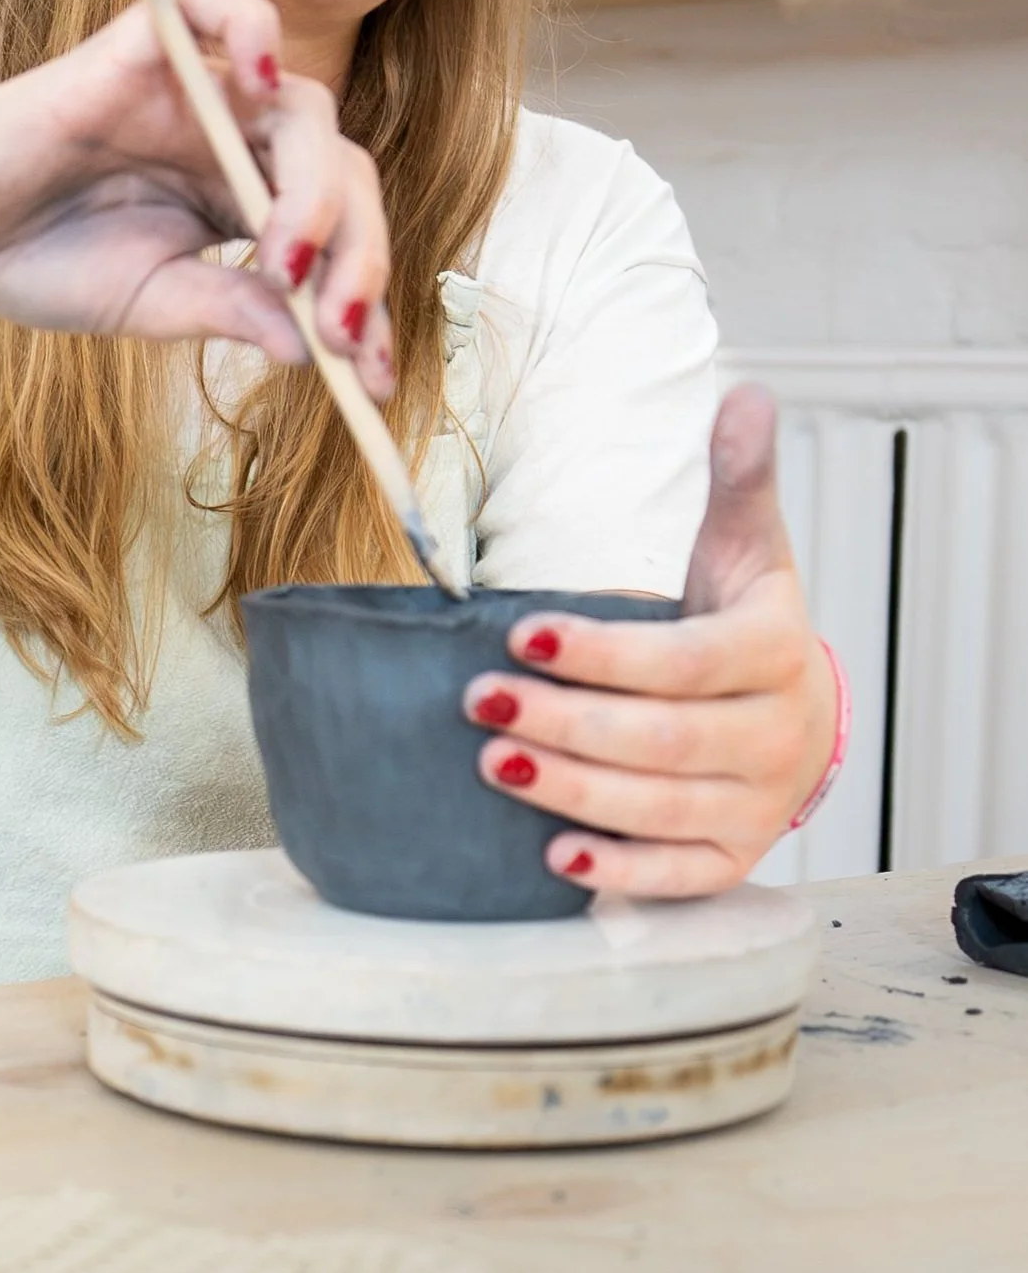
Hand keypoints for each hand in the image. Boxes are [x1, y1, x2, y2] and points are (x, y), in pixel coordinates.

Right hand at [0, 0, 393, 398]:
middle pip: (340, 172)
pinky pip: (218, 2)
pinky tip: (261, 87)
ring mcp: (197, 91)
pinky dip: (252, 27)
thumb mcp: (158, 305)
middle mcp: (237, 142)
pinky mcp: (145, 47)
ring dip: (313, 187)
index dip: (365, 297)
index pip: (338, 234)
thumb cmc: (44, 265)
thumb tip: (311, 348)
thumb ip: (233, 312)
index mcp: (248, 202)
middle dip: (356, 254)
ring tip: (286, 259)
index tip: (374, 376)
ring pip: (303, 108)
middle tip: (337, 327)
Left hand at [461, 384, 839, 897]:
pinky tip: (553, 858)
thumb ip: (739, 482)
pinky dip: (618, 874)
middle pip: (662, 739)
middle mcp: (776, 736)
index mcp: (775, 652)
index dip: (604, 653)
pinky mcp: (729, 859)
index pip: (686, 660)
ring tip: (492, 763)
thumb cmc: (742, 628)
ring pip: (659, 807)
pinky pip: (676, 877)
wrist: (793, 718)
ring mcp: (757, 806)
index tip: (522, 635)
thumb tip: (745, 395)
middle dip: (566, 722)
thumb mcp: (746, 552)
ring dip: (571, 790)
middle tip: (480, 701)